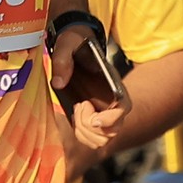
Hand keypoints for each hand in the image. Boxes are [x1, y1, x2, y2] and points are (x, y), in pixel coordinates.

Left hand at [50, 25, 130, 157]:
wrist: (74, 44)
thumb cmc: (75, 43)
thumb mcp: (67, 44)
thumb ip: (63, 60)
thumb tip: (58, 83)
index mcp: (115, 84)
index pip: (123, 110)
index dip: (109, 120)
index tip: (91, 118)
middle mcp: (114, 103)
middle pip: (111, 132)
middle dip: (89, 126)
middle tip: (80, 106)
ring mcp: (105, 113)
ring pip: (101, 140)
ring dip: (85, 132)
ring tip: (78, 110)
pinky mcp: (94, 119)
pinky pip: (92, 139)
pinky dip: (81, 135)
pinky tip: (75, 116)